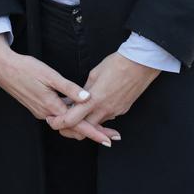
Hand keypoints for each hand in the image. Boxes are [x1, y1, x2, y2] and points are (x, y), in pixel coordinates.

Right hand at [0, 34, 116, 146]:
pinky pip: (58, 117)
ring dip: (82, 125)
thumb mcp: (50, 75)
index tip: (108, 139)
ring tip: (100, 125)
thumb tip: (87, 98)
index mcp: (51, 106)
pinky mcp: (38, 106)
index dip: (95, 132)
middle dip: (93, 132)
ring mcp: (41, 111)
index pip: (78, 124)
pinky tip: (78, 111)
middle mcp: (46, 113)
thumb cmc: (26, 69)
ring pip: (65, 123)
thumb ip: (69, 88)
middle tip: (111, 134)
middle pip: (73, 128)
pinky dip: (70, 118)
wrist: (3, 68)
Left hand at [46, 52, 160, 135]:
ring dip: (86, 122)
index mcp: (93, 100)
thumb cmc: (117, 64)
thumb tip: (76, 98)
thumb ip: (84, 89)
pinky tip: (94, 108)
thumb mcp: (94, 74)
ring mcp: (115, 111)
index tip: (52, 120)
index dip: (59, 123)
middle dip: (71, 129)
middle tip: (62, 123)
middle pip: (83, 130)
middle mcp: (104, 110)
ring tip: (77, 113)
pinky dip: (98, 117)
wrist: (141, 64)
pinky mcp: (123, 110)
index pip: (71, 120)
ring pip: (96, 125)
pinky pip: (107, 118)